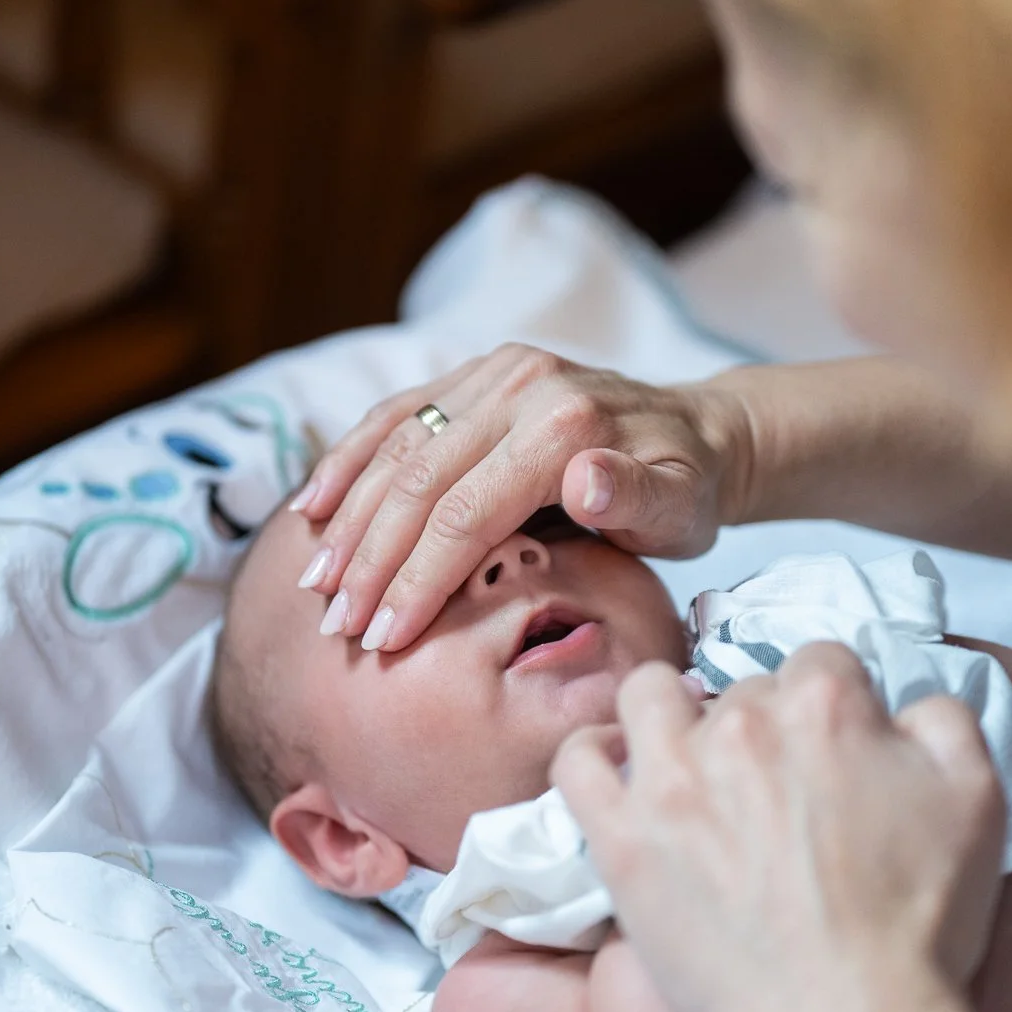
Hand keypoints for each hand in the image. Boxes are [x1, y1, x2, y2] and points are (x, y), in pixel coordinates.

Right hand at [290, 343, 749, 649]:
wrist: (700, 432)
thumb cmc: (686, 490)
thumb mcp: (681, 507)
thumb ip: (636, 496)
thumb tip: (586, 479)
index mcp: (565, 423)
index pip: (467, 512)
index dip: (418, 579)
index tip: (384, 638)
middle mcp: (521, 385)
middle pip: (420, 481)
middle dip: (370, 559)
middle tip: (335, 624)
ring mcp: (493, 373)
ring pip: (396, 445)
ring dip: (348, 516)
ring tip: (315, 581)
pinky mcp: (475, 374)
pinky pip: (396, 414)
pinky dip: (349, 460)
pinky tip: (311, 506)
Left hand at [552, 646, 1007, 1011]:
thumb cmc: (918, 921)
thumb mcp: (977, 797)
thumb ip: (942, 719)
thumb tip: (902, 701)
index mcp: (824, 705)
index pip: (821, 661)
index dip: (835, 704)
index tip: (835, 752)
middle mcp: (739, 724)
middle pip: (744, 689)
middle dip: (764, 727)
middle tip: (780, 791)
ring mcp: (669, 779)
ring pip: (649, 696)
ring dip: (670, 712)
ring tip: (689, 755)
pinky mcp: (621, 837)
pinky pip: (577, 761)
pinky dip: (595, 754)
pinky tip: (619, 772)